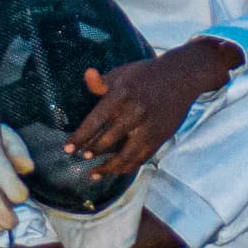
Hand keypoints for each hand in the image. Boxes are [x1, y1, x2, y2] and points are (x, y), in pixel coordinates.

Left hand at [67, 42, 234, 182]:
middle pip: (107, 142)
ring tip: (94, 174)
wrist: (180, 78)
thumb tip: (86, 75)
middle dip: (92, 152)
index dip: (79, 138)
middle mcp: (133, 115)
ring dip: (108, 168)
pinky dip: (126, 167)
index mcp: (120, 97)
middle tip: (81, 158)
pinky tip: (116, 171)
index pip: (94, 122)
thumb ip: (101, 82)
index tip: (67, 149)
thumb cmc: (145, 75)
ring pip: (124, 156)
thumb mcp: (121, 73)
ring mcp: (148, 129)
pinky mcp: (159, 138)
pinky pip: (140, 158)